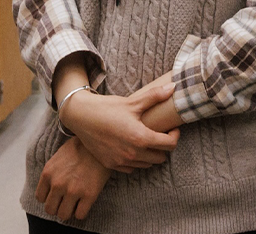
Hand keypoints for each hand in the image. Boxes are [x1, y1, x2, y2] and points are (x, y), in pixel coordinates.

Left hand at [35, 138, 111, 222]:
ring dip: (68, 211)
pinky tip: (84, 204)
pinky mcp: (89, 195)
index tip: (56, 196)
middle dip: (57, 207)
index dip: (48, 198)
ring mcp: (73, 191)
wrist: (99, 144)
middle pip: (50, 209)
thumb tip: (50, 187)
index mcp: (48, 173)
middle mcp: (58, 184)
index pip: (40, 198)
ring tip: (74, 204)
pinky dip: (81, 212)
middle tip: (65, 202)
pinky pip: (80, 215)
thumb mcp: (57, 157)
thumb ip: (51, 173)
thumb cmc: (79, 148)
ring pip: (63, 215)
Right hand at [59, 80, 179, 172]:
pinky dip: (136, 160)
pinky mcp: (112, 165)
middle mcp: (133, 153)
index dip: (175, 136)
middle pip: (161, 157)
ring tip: (145, 140)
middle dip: (163, 146)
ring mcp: (122, 161)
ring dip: (150, 154)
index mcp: (141, 138)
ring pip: (147, 164)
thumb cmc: (108, 108)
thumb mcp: (133, 102)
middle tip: (159, 134)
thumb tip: (174, 87)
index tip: (172, 129)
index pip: (170, 145)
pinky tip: (132, 147)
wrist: (81, 116)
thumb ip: (155, 96)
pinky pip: (132, 168)